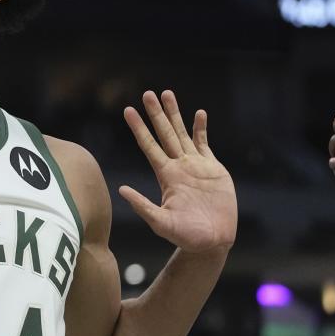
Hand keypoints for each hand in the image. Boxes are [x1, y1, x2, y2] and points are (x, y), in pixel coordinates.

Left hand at [119, 90, 236, 253]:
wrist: (212, 241)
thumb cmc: (185, 236)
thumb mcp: (161, 222)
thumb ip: (143, 206)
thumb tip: (121, 190)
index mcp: (166, 176)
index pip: (149, 146)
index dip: (139, 128)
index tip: (128, 110)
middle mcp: (178, 166)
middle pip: (165, 133)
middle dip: (157, 114)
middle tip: (148, 94)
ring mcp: (196, 166)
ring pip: (183, 133)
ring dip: (176, 114)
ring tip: (168, 94)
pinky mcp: (213, 169)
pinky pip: (205, 143)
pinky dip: (201, 128)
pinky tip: (199, 113)